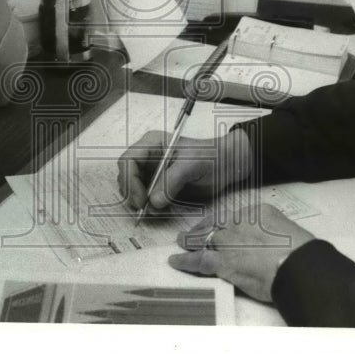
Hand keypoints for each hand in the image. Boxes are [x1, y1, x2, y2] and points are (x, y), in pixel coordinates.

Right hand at [117, 129, 251, 216]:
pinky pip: (145, 196)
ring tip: (152, 211)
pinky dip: (148, 206)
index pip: (128, 160)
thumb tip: (153, 202)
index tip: (141, 200)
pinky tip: (158, 210)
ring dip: (139, 201)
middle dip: (132, 193)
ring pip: (133, 188)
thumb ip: (172, 181)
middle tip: (143, 210)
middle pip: (126, 175)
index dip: (130, 181)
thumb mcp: (192, 165)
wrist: (228, 165)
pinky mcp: (159, 185)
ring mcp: (152, 171)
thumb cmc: (212, 157)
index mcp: (152, 143)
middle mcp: (148, 156)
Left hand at [169, 204, 315, 302]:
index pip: (233, 216)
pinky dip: (185, 260)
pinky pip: (198, 259)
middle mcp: (239, 223)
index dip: (222, 223)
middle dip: (203, 228)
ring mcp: (229, 241)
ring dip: (190, 241)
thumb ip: (272, 234)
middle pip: (215, 224)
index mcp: (257, 212)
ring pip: (203, 238)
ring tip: (181, 243)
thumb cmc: (301, 253)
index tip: (217, 227)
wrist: (299, 266)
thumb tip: (269, 243)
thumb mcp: (288, 232)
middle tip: (193, 232)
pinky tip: (176, 261)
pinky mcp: (223, 261)